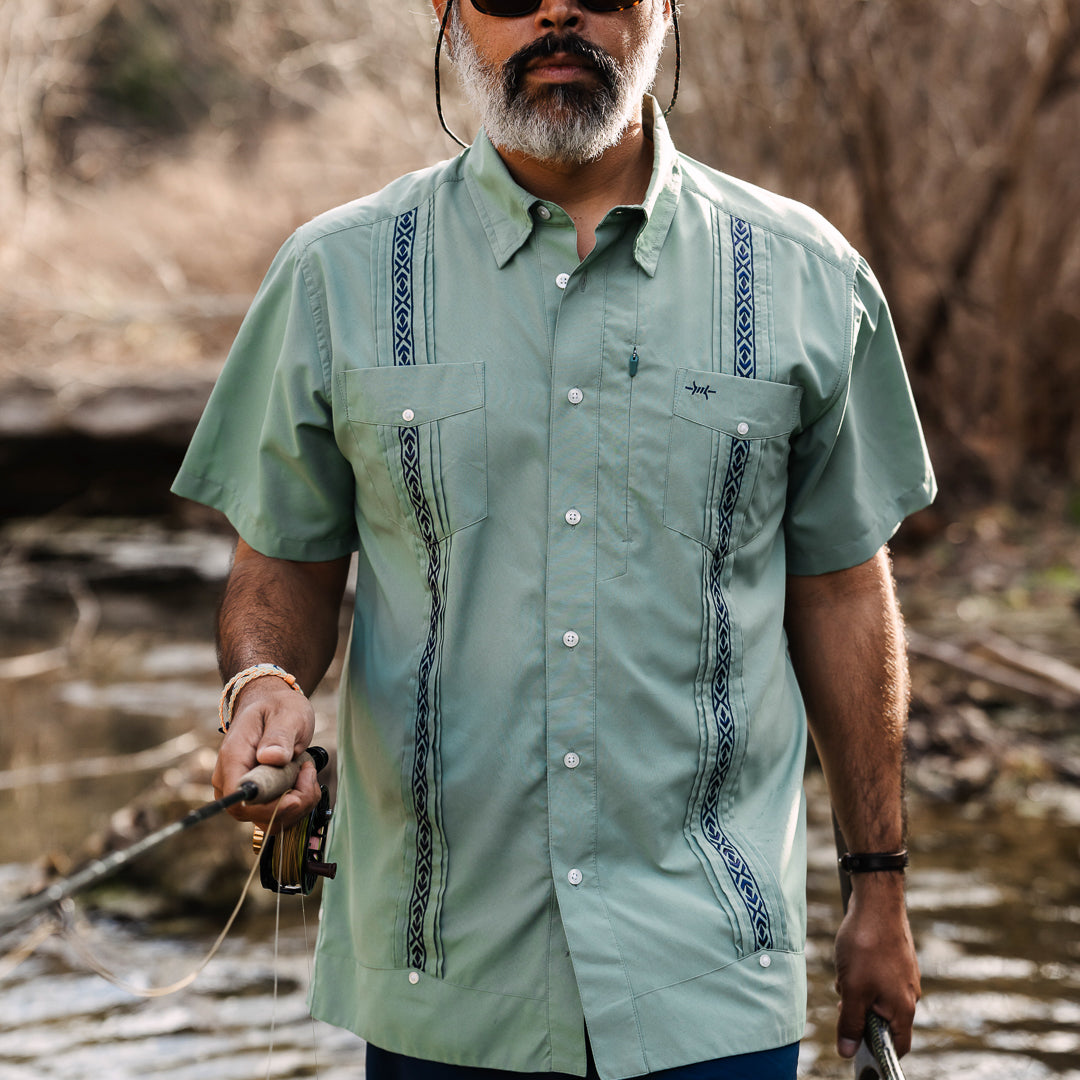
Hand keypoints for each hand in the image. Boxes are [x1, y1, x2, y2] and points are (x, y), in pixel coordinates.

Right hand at [211, 676, 321, 831]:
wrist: (273, 706)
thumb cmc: (278, 707)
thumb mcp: (286, 714)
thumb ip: (280, 735)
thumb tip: (271, 757)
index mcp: (233, 758)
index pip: (238, 800)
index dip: (267, 807)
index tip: (295, 797)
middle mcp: (231, 781)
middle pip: (255, 814)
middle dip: (291, 803)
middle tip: (308, 771)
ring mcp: (244, 792)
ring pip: (270, 819)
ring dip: (299, 801)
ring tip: (307, 769)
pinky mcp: (259, 798)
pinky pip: (278, 814)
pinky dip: (299, 802)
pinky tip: (305, 778)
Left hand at [833, 874, 920, 1057]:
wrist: (876, 901)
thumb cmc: (866, 945)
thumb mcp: (852, 989)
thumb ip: (850, 1022)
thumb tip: (847, 1052)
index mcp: (903, 1008)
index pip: (898, 1046)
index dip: (878, 1051)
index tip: (855, 1044)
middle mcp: (908, 994)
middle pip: (882, 1020)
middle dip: (859, 1012)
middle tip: (843, 998)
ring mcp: (902, 975)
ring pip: (875, 996)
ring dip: (856, 990)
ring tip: (846, 970)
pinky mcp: (894, 959)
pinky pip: (874, 977)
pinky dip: (859, 973)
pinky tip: (849, 957)